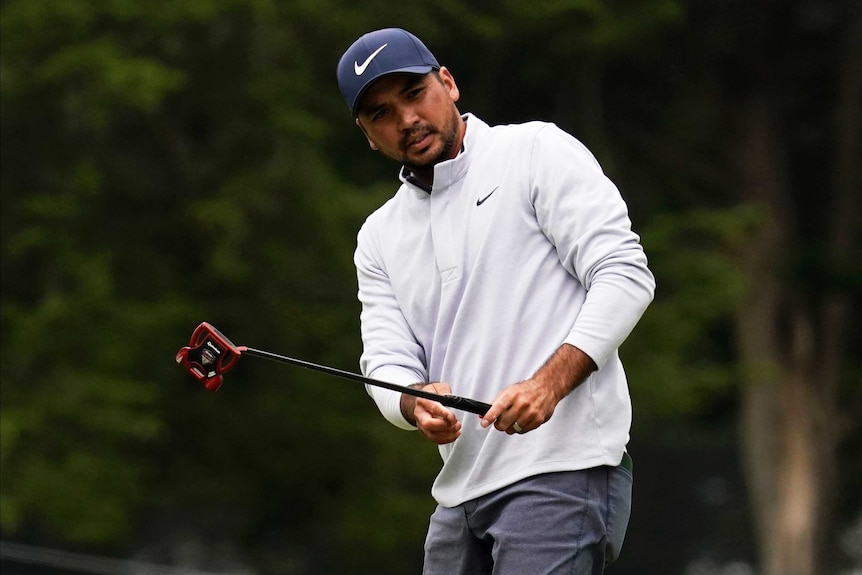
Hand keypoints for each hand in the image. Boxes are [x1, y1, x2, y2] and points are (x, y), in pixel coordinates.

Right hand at [407, 382, 461, 444]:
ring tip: (457, 427)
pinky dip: (447, 439)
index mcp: (422, 401)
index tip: (452, 416)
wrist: (425, 400)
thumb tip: (449, 398)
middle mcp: (419, 414)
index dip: (443, 414)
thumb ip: (444, 391)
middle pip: (428, 425)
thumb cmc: (433, 393)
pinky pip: (435, 440)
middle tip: (455, 423)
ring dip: (448, 434)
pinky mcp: (426, 433)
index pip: (432, 409)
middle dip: (444, 426)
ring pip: (432, 435)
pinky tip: (454, 434)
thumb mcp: (439, 386)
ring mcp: (421, 425)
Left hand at [480, 344, 596, 433]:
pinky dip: (520, 428)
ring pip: (513, 429)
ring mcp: (531, 412)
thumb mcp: (508, 392)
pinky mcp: (538, 420)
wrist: (546, 388)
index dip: (490, 416)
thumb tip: (482, 415)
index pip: (498, 407)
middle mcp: (522, 403)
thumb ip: (495, 404)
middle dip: (499, 425)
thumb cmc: (526, 390)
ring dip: (510, 427)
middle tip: (501, 422)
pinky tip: (522, 420)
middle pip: (504, 423)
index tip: (484, 423)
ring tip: (514, 419)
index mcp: (512, 394)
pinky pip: (522, 431)